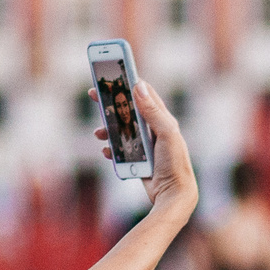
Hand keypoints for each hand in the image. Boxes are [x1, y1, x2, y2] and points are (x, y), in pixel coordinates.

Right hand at [94, 81, 194, 214]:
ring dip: (108, 130)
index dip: (128, 82)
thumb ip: (153, 112)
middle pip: (128, 111)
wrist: (174, 196)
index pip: (144, 94)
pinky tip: (107, 152)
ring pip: (121, 131)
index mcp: (163, 120)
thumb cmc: (175, 164)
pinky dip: (112, 150)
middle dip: (111, 104)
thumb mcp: (166, 134)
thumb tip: (139, 87)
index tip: (112, 73)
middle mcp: (154, 130)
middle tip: (94, 95)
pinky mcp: (139, 160)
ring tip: (98, 133)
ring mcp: (146, 146)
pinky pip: (121, 151)